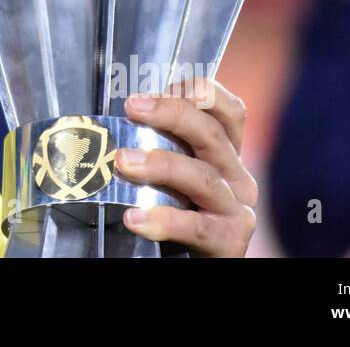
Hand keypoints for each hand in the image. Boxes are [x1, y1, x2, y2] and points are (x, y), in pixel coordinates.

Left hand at [115, 78, 256, 256]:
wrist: (195, 260)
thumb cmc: (178, 209)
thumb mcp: (175, 172)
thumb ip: (160, 145)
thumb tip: (111, 120)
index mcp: (227, 154)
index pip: (229, 112)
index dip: (199, 93)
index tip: (160, 88)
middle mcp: (238, 177)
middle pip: (212, 135)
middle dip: (171, 113)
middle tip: (132, 107)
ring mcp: (237, 209)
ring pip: (202, 177)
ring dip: (161, 164)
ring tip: (123, 161)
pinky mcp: (229, 242)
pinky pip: (196, 227)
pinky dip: (164, 220)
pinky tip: (134, 218)